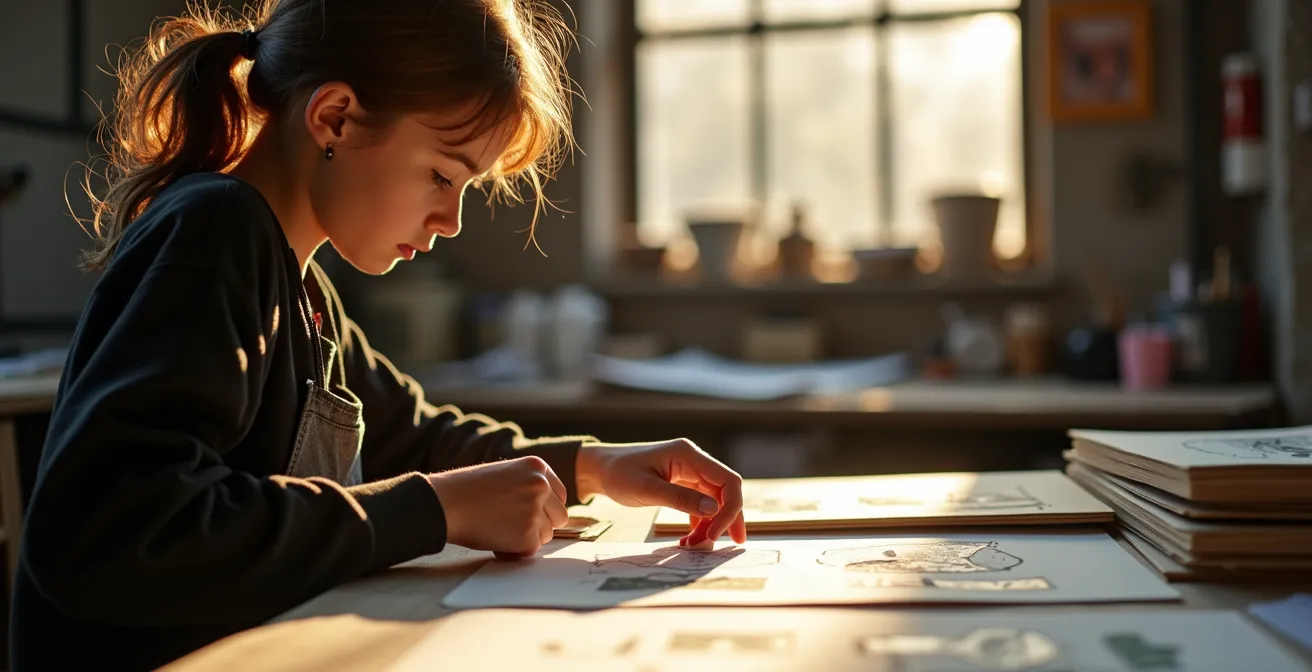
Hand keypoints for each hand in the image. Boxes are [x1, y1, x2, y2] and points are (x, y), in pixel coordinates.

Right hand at [427, 456, 568, 557]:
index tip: (527, 512)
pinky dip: (516, 550)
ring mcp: (536, 510)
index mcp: (537, 467)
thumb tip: (548, 511)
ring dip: (528, 536)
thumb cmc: (467, 491)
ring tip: (499, 528)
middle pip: (559, 515)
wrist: (445, 503)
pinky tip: (495, 538)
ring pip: (547, 534)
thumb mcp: (504, 475)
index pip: (559, 494)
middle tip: (513, 524)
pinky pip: (532, 549)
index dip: (545, 507)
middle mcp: (541, 485)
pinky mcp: (527, 535)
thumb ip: (528, 486)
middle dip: (541, 524)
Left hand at [576, 438, 745, 546]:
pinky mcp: (683, 484)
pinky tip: (688, 540)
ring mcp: (690, 473)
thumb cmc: (618, 474)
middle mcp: (694, 462)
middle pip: (726, 493)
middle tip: (717, 546)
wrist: (599, 469)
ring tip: (693, 546)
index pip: (728, 481)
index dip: (730, 509)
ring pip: (715, 502)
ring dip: (710, 526)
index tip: (715, 534)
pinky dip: (700, 524)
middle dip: (725, 521)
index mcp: (689, 455)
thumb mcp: (646, 488)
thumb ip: (680, 498)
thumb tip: (714, 510)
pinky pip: (701, 506)